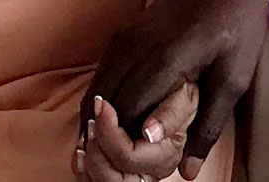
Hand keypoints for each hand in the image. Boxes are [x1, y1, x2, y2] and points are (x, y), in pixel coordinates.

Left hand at [75, 84, 198, 181]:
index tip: (102, 104)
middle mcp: (149, 173)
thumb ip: (171, 115)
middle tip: (93, 121)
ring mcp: (135, 176)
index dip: (108, 133)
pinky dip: (83, 165)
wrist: (177, 97)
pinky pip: (94, 180)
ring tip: (88, 130)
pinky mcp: (121, 172)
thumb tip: (150, 133)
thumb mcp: (185, 97)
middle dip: (95, 150)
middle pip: (112, 178)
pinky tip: (84, 145)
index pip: (128, 157)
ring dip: (88, 158)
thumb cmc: (180, 96)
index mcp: (165, 156)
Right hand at [84, 0, 268, 179]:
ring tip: (104, 151)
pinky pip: (102, 73)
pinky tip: (106, 121)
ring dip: (96, 121)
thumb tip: (186, 172)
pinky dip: (99, 101)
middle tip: (114, 166)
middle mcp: (135, 47)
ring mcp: (125, 37)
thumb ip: (207, 127)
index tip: (135, 167)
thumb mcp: (232, 82)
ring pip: (97, 88)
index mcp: (164, 60)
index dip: (126, 145)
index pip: (128, 114)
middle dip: (106, 138)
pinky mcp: (123, 34)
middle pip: (105, 104)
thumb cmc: (236, 28)